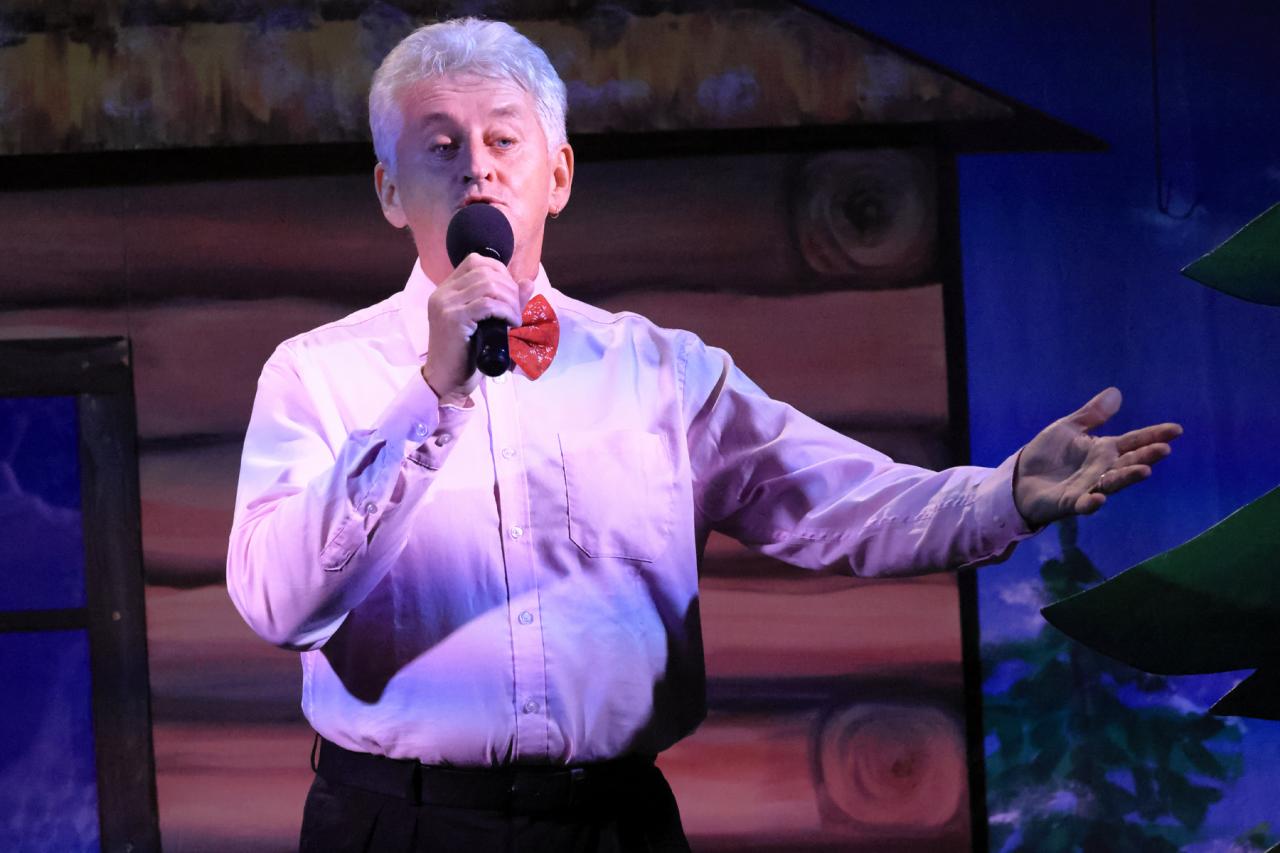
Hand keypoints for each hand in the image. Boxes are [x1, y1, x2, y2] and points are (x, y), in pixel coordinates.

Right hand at [420, 255, 533, 402]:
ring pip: (488, 286)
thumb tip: (528, 282)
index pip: (475, 261)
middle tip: (516, 310)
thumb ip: (505, 301)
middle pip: (485, 271)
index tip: (512, 293)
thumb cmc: (466, 354)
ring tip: (515, 319)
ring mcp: (445, 304)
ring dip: (510, 301)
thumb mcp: (486, 323)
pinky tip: (511, 324)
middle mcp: (443, 293)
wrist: (447, 380)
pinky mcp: (453, 319)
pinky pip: (487, 304)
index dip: (500, 271)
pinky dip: (505, 311)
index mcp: (447, 290)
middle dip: (509, 288)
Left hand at [1013, 387, 1181, 527]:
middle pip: (1129, 462)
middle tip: (1164, 449)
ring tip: (1144, 471)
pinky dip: (1092, 502)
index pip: (1134, 441)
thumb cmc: (1048, 453)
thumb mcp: (1068, 429)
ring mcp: (1088, 487)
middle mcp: (1102, 470)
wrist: (1020, 477)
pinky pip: (1083, 504)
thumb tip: (1115, 392)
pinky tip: (1099, 499)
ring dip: (1128, 478)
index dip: (1154, 435)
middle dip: (1147, 456)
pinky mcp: (1070, 502)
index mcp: (1103, 450)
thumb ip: (1092, 415)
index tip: (1177, 429)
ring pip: (1113, 483)